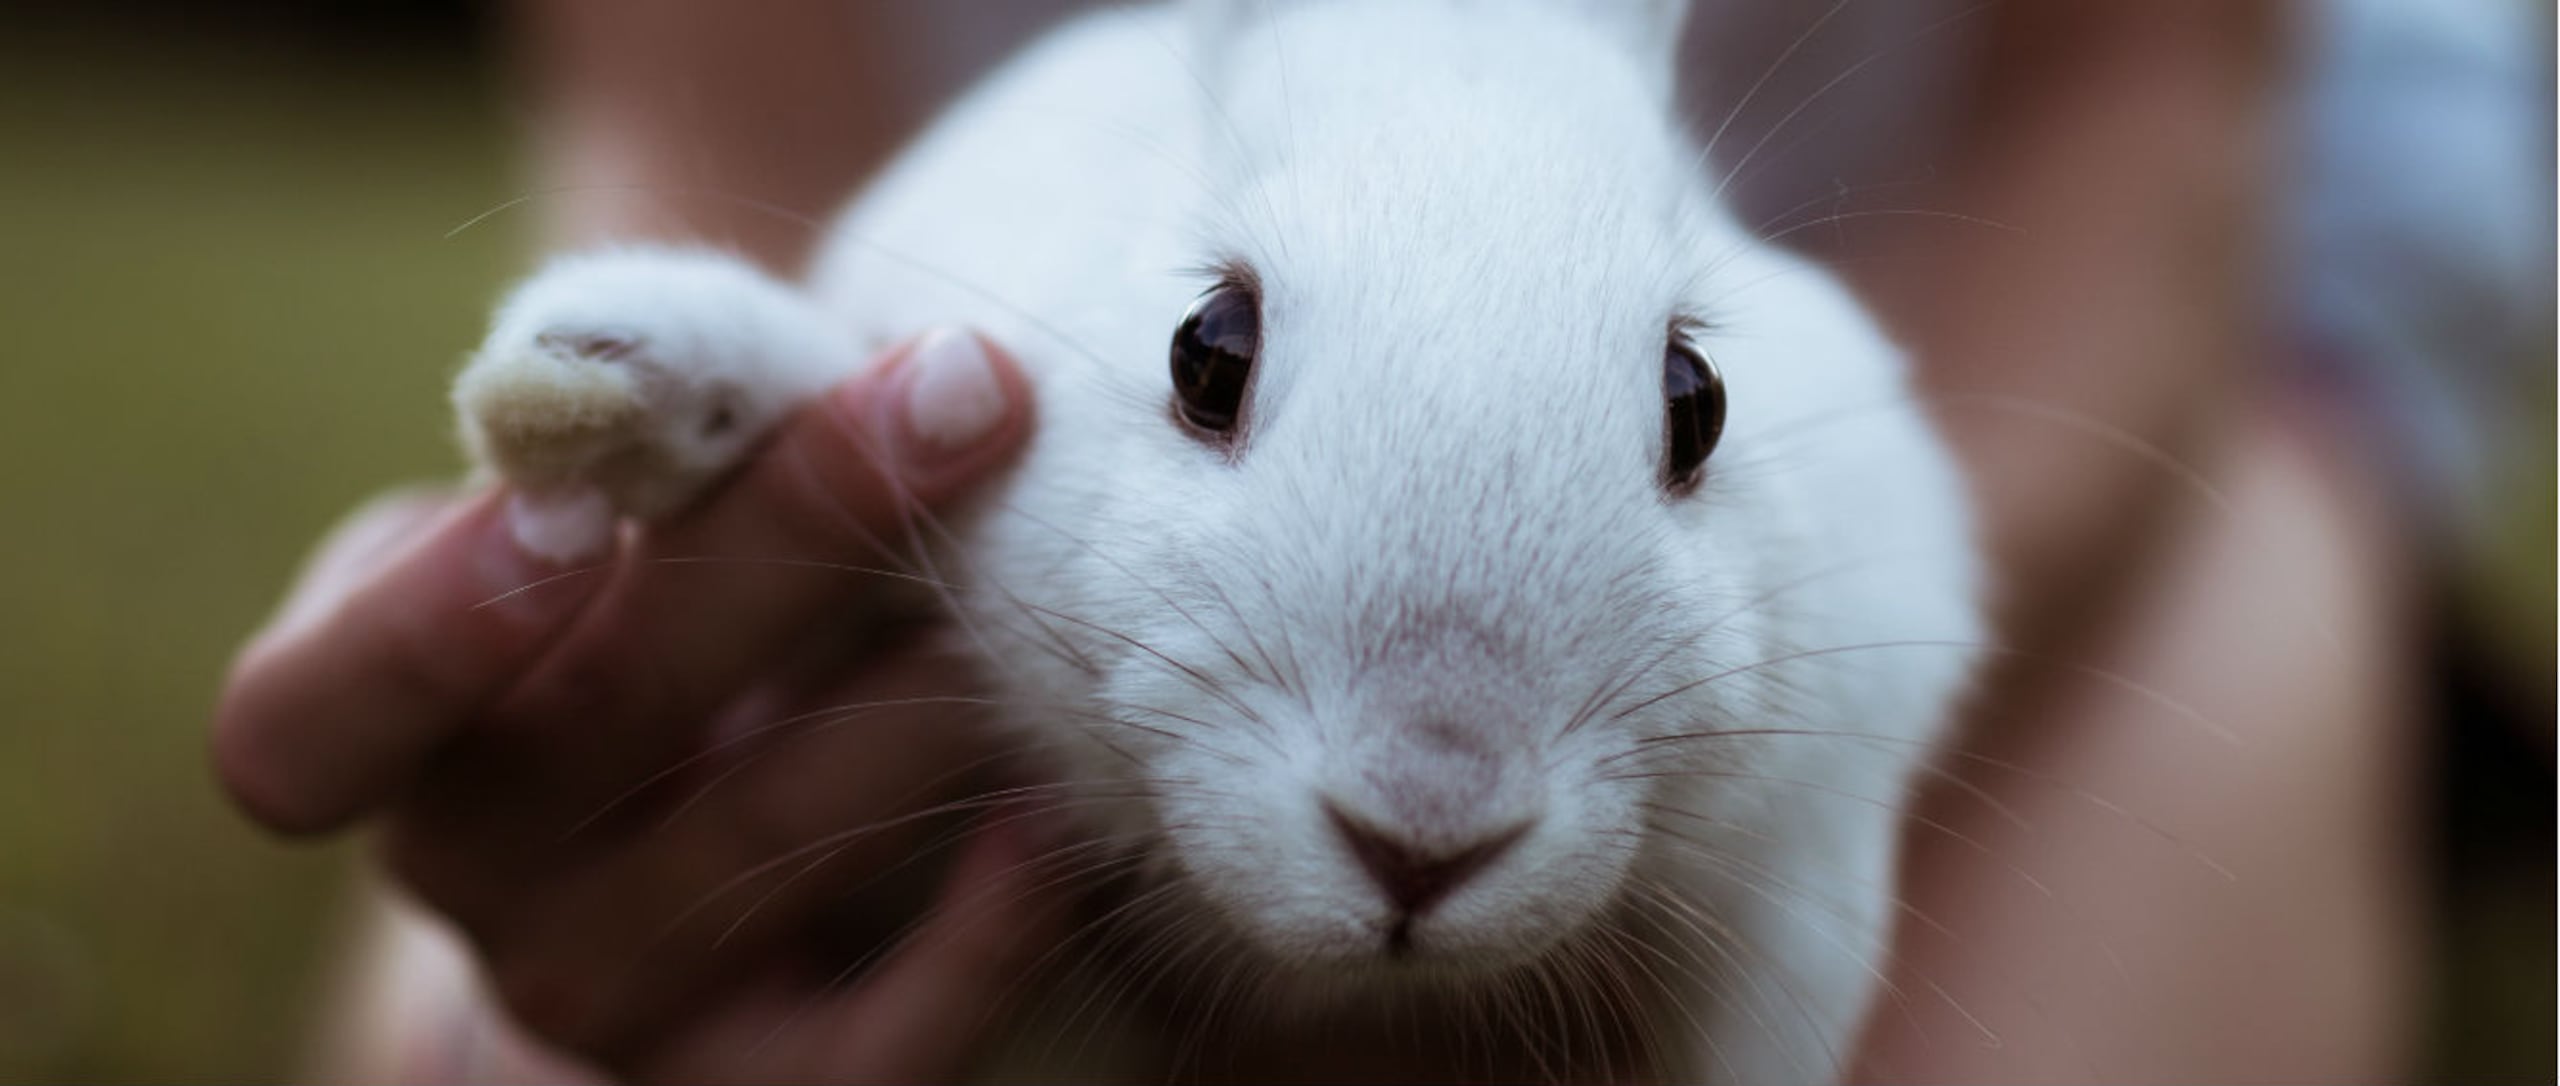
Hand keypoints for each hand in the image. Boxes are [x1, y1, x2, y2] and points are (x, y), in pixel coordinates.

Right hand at [215, 331, 1073, 1081]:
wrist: (756, 748)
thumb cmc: (687, 572)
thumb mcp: (633, 491)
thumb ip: (660, 423)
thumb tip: (804, 357)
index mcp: (376, 720)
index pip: (302, 728)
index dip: (423, 628)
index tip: (576, 502)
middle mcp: (467, 874)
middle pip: (602, 717)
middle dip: (799, 531)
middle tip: (963, 397)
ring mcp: (602, 996)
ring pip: (765, 842)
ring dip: (925, 694)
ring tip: (1045, 586)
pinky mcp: (754, 1085)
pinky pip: (871, 1049)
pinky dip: (984, 926)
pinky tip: (1051, 812)